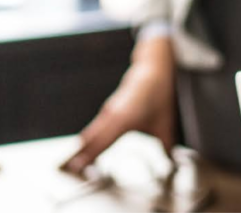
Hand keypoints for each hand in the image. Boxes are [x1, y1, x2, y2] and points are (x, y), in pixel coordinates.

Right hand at [61, 36, 176, 174]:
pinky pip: (94, 127)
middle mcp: (110, 115)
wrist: (151, 72)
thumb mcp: (165, 123)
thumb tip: (171, 163)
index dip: (89, 156)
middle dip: (78, 154)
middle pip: (89, 138)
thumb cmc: (156, 95)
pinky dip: (87, 139)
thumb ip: (166, 145)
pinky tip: (83, 147)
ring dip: (81, 147)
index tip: (78, 167)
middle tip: (68, 169)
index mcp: (123, 119)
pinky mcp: (107, 111)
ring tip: (71, 162)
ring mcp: (107, 112)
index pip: (102, 142)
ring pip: (90, 132)